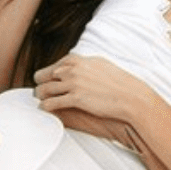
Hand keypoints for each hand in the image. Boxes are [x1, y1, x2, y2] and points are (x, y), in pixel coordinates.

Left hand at [33, 53, 154, 124]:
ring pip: (45, 89)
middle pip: (46, 75)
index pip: (57, 64)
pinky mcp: (75, 98)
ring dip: (40, 95)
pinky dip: (45, 106)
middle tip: (39, 90)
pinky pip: (52, 102)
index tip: (48, 79)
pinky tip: (44, 109)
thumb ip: (87, 65)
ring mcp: (74, 83)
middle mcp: (74, 69)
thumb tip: (79, 66)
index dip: (50, 72)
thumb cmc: (120, 84)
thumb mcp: (103, 66)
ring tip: (40, 100)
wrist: (131, 97)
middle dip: (41, 83)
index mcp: (81, 60)